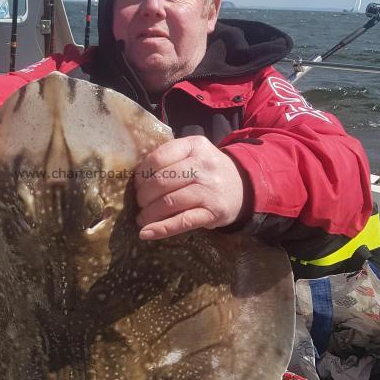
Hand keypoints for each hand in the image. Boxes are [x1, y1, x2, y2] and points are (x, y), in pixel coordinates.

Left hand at [134, 136, 248, 239]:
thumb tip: (135, 179)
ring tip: (142, 218)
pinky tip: (146, 233)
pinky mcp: (213, 212)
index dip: (141, 174)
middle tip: (140, 203)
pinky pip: (182, 222)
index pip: (158, 158)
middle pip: (161, 182)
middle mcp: (203, 165)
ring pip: (169, 202)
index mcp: (194, 146)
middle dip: (143, 196)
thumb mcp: (194, 154)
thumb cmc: (209, 171)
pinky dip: (161, 229)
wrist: (244, 187)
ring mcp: (210, 190)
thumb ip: (170, 158)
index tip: (137, 184)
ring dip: (149, 214)